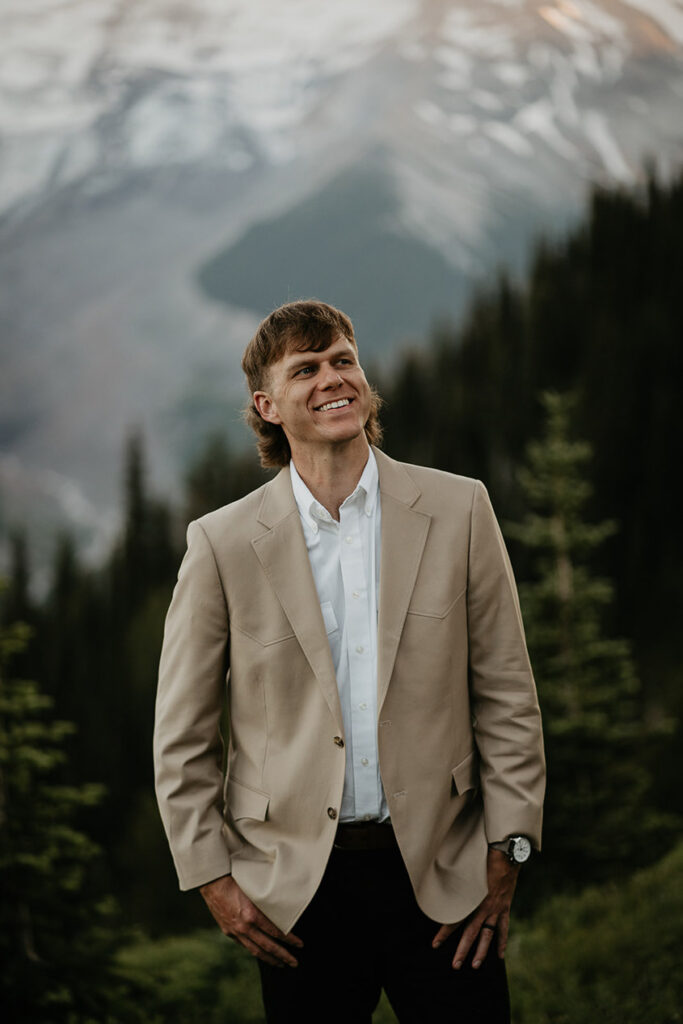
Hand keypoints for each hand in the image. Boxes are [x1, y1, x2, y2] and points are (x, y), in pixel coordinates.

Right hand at [200, 874, 303, 967]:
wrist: (212, 883)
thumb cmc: (236, 880)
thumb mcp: (254, 890)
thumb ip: (266, 903)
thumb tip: (284, 911)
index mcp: (252, 915)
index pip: (276, 932)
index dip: (289, 940)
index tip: (300, 944)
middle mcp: (244, 927)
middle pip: (268, 946)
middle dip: (283, 956)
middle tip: (295, 963)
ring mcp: (235, 931)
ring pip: (256, 951)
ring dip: (270, 959)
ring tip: (281, 965)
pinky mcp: (229, 932)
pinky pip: (245, 946)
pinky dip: (256, 951)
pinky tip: (263, 954)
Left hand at [432, 848, 519, 968]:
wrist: (506, 853)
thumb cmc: (482, 856)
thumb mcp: (465, 866)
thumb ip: (453, 877)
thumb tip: (436, 878)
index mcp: (471, 897)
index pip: (455, 918)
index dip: (444, 932)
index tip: (435, 944)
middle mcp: (483, 906)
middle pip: (471, 932)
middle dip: (462, 950)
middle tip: (455, 965)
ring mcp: (496, 908)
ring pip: (487, 934)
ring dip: (481, 951)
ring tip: (474, 965)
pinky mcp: (505, 907)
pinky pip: (503, 927)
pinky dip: (502, 941)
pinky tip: (499, 955)